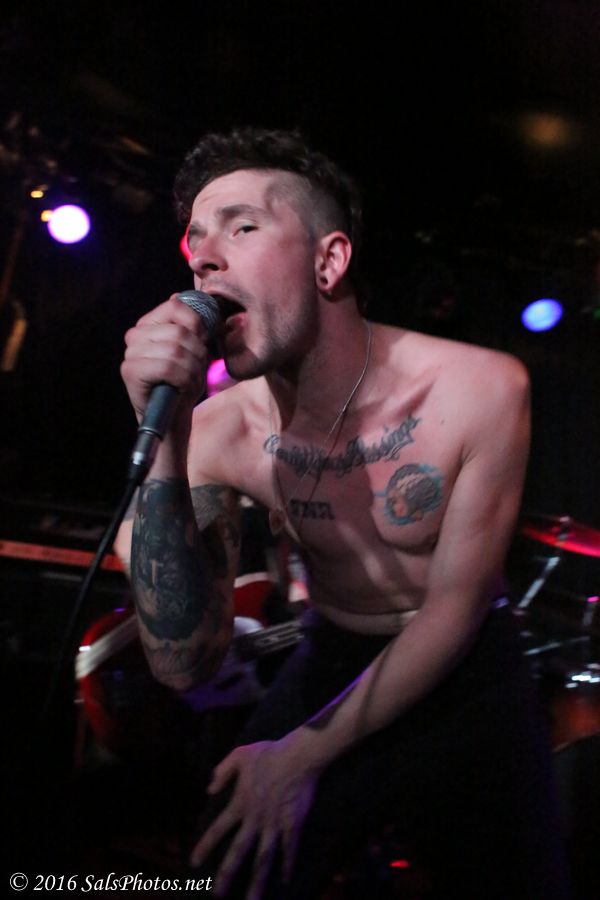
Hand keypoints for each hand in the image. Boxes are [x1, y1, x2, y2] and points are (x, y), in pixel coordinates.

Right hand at [121, 294, 209, 424]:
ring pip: (175, 349)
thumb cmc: (184, 384)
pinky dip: (184, 379)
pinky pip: (168, 367)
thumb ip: (188, 323)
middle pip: (179, 331)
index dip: (198, 325)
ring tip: (189, 380)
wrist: (174, 419)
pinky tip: (181, 388)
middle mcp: (134, 336)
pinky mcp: (130, 372)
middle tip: (195, 370)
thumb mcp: (192, 349)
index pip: (176, 306)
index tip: (202, 344)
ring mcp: (130, 353)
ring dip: (192, 368)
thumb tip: (179, 295)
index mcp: (148, 325)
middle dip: (197, 353)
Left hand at [190, 737, 320, 898]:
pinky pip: (289, 849)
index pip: (218, 829)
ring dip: (257, 882)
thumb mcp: (240, 755)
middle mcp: (255, 818)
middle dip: (227, 875)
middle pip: (239, 852)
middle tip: (218, 896)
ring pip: (264, 858)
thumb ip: (222, 771)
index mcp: (240, 803)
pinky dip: (287, 865)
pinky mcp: (293, 824)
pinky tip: (284, 881)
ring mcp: (274, 823)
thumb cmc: (269, 753)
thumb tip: (209, 788)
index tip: (194, 863)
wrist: (299, 755)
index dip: (205, 846)